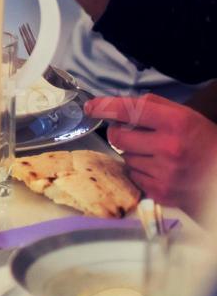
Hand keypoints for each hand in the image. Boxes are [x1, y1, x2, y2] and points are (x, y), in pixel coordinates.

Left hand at [85, 94, 216, 213]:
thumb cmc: (204, 141)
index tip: (90, 107)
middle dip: (120, 133)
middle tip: (134, 134)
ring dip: (134, 153)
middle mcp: (169, 147)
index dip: (105, 107)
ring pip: (125, 157)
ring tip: (158, 154)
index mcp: (176, 123)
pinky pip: (134, 176)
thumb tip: (117, 104)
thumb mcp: (185, 115)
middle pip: (118, 137)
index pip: (129, 110)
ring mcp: (164, 173)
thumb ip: (152, 105)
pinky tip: (160, 169)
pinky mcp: (161, 192)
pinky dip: (141, 171)